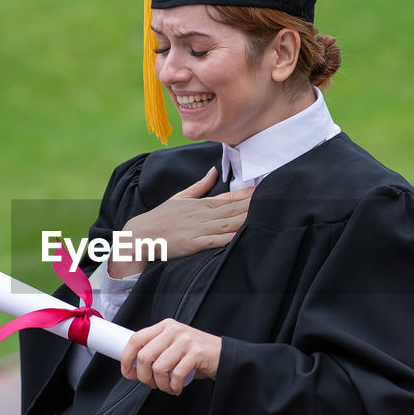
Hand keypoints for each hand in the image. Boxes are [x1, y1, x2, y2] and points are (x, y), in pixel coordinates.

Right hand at [107, 167, 251, 278]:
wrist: (141, 234)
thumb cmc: (161, 217)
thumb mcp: (180, 197)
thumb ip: (200, 186)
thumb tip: (213, 170)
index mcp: (200, 204)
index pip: (228, 197)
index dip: (247, 193)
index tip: (263, 188)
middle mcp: (202, 215)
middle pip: (233, 210)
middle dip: (252, 205)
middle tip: (272, 199)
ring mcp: (199, 229)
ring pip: (228, 223)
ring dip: (245, 219)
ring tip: (264, 214)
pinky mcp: (194, 244)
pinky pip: (216, 241)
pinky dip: (229, 238)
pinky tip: (242, 235)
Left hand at [121, 319, 221, 394]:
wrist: (223, 356)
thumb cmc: (194, 355)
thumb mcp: (172, 347)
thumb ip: (154, 353)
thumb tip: (131, 368)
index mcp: (164, 326)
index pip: (136, 339)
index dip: (127, 358)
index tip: (127, 373)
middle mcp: (174, 330)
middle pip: (145, 356)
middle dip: (144, 377)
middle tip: (152, 384)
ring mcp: (186, 340)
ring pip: (159, 367)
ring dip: (160, 384)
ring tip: (167, 387)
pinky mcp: (197, 352)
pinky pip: (176, 375)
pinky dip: (174, 386)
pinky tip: (177, 388)